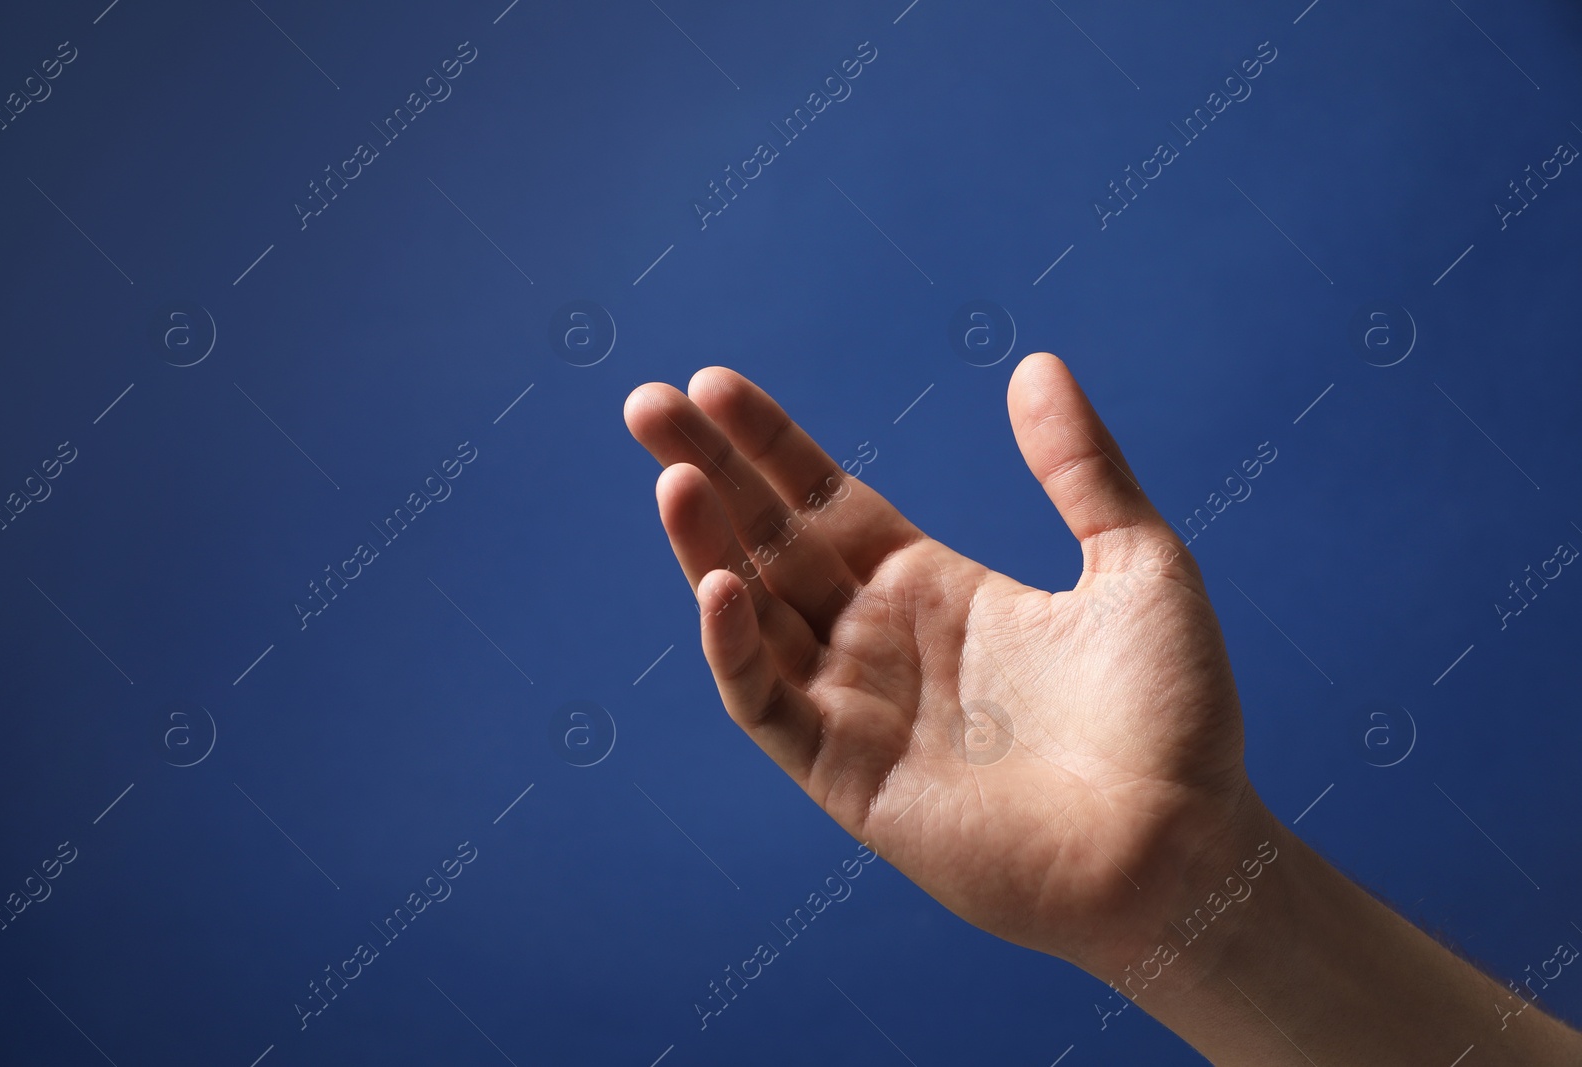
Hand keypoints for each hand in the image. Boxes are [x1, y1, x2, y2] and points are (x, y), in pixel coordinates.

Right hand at [624, 353, 1267, 978]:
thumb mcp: (1136, 562)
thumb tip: (1034, 361)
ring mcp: (857, 708)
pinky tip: (721, 587)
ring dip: (706, 548)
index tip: (715, 383)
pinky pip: (770, 707)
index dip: (769, 443)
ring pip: (754, 615)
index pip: (824, 500)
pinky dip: (735, 651)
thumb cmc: (1172, 715)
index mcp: (932, 585)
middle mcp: (879, 640)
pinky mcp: (848, 777)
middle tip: (647, 404)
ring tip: (671, 480)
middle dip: (707, 473)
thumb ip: (1079, 466)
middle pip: (769, 540)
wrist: (1184, 848)